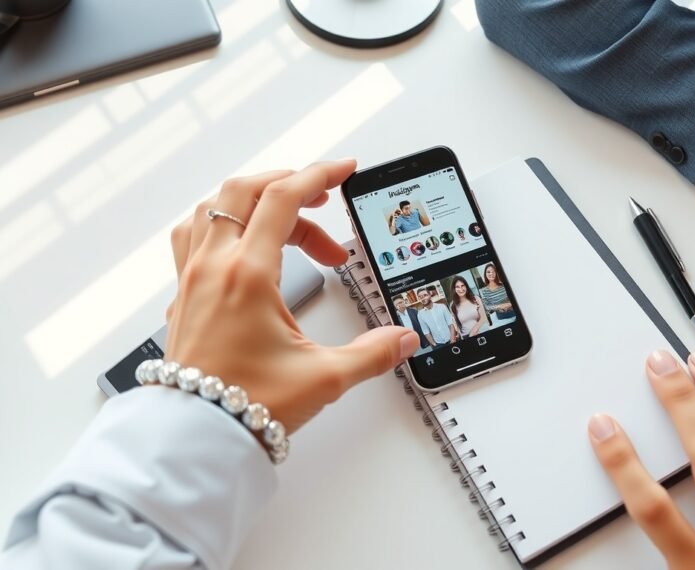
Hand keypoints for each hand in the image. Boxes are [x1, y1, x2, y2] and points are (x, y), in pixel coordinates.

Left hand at [164, 161, 419, 433]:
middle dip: (290, 185)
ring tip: (285, 221)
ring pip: (213, 209)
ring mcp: (191, 280)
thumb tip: (401, 341)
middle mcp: (213, 268)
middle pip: (245, 191)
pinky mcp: (183, 298)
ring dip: (251, 201)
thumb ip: (371, 353)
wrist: (196, 438)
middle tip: (324, 201)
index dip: (319, 175)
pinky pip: (193, 238)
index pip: (283, 198)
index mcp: (247, 275)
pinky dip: (220, 226)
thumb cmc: (245, 406)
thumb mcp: (323, 378)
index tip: (343, 169)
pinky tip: (239, 246)